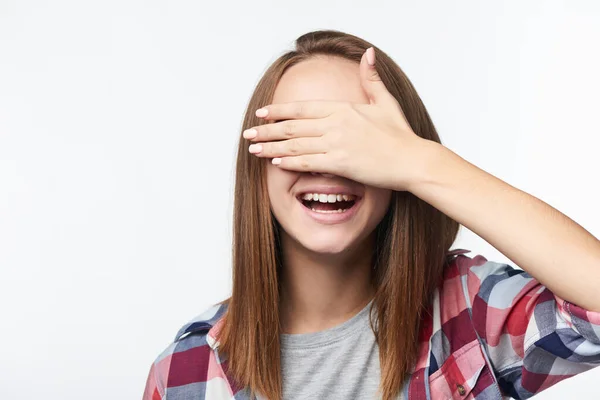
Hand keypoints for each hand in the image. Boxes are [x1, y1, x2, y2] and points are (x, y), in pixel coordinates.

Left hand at [243, 47, 433, 190]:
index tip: (261, 114)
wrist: (412, 160)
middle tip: (248, 134)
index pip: (302, 108)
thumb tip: (368, 52)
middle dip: (267, 131)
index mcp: (343, 108)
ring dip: (272, 148)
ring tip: (254, 149)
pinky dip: (290, 163)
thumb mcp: (385, 101)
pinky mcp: (341, 163)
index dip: (279, 110)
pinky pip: (309, 162)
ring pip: (295, 145)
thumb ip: (371, 78)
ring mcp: (337, 144)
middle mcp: (335, 124)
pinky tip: (276, 164)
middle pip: (293, 126)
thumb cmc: (400, 134)